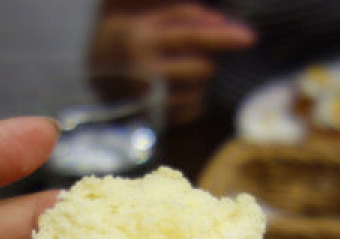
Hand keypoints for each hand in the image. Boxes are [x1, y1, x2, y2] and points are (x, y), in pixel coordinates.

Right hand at [91, 2, 255, 122]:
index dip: (224, 38)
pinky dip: (192, 101)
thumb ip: (186, 16)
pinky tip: (176, 91)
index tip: (250, 38)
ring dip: (197, 82)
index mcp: (142, 40)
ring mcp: (148, 101)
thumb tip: (223, 25)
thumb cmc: (126, 37)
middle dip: (204, 60)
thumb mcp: (149, 18)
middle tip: (189, 56)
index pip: (193, 37)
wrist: (89, 71)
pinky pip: (190, 112)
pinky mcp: (152, 120)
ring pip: (198, 93)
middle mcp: (145, 73)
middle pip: (201, 68)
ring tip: (176, 74)